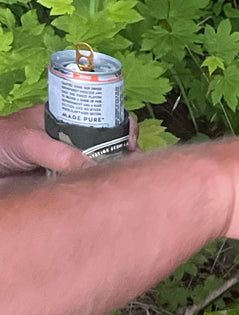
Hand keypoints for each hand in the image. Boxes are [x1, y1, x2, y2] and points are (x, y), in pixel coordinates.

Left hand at [0, 104, 139, 179]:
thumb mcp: (27, 140)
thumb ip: (58, 152)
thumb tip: (93, 165)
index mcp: (65, 120)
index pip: (102, 118)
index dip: (121, 126)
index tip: (130, 138)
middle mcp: (72, 142)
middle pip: (109, 144)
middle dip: (126, 151)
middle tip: (134, 160)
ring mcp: (70, 164)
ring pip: (102, 167)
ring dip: (116, 173)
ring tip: (127, 179)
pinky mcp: (66, 187)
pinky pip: (88, 188)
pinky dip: (101, 192)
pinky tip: (111, 195)